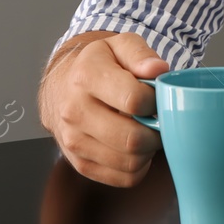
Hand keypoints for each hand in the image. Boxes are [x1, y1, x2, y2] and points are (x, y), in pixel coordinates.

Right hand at [39, 33, 168, 186]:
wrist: (63, 88)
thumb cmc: (100, 66)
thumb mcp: (120, 45)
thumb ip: (141, 54)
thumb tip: (158, 70)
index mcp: (86, 77)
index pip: (134, 100)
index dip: (156, 101)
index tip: (157, 97)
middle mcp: (74, 111)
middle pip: (132, 138)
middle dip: (157, 131)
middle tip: (160, 119)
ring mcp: (74, 141)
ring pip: (130, 162)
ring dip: (149, 150)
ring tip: (147, 130)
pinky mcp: (80, 164)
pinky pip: (124, 178)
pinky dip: (139, 166)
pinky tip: (136, 146)